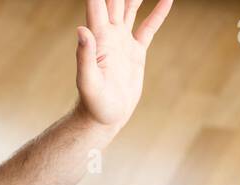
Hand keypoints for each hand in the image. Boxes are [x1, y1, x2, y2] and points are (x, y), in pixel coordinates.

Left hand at [74, 0, 172, 131]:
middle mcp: (109, 34)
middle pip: (115, 0)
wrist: (105, 118)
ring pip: (131, 8)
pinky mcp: (135, 52)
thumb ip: (84, 56)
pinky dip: (158, 12)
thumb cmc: (93, 104)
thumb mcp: (88, 81)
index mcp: (98, 37)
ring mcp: (122, 41)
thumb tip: (81, 30)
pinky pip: (149, 27)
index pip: (98, 4)